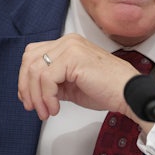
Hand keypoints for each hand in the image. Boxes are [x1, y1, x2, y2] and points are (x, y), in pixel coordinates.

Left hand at [18, 33, 142, 122]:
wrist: (128, 94)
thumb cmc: (108, 89)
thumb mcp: (72, 85)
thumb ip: (54, 83)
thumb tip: (34, 91)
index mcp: (68, 45)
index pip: (33, 55)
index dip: (25, 78)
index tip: (29, 98)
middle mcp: (68, 42)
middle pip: (30, 60)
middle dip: (26, 87)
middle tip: (33, 107)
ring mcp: (70, 48)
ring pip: (36, 71)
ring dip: (37, 96)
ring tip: (46, 111)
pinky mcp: (73, 59)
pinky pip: (47, 79)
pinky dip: (47, 97)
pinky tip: (56, 108)